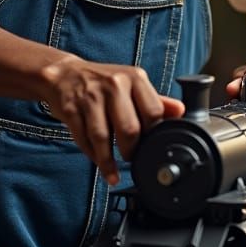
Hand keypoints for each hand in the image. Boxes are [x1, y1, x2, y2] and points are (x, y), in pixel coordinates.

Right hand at [41, 55, 184, 184]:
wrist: (64, 75)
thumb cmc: (102, 83)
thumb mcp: (131, 85)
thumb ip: (155, 100)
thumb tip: (181, 112)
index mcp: (134, 78)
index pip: (154, 112)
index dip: (153, 134)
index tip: (150, 146)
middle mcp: (114, 84)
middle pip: (130, 128)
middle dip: (131, 151)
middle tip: (131, 157)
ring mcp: (91, 96)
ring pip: (103, 137)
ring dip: (109, 161)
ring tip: (113, 171)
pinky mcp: (70, 108)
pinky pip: (84, 139)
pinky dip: (93, 157)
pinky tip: (100, 165)